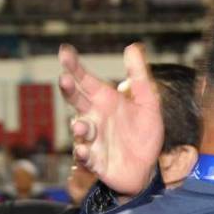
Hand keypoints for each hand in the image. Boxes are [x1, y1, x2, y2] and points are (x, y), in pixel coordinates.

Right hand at [58, 43, 163, 195]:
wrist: (149, 166)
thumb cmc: (144, 132)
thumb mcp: (148, 101)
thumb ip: (139, 76)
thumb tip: (133, 47)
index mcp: (104, 100)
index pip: (84, 79)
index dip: (74, 65)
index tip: (65, 51)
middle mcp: (93, 117)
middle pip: (76, 100)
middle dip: (68, 91)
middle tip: (64, 79)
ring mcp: (92, 139)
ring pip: (79, 130)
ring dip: (78, 126)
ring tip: (80, 124)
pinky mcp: (95, 161)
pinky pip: (86, 157)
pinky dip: (83, 154)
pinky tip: (83, 150)